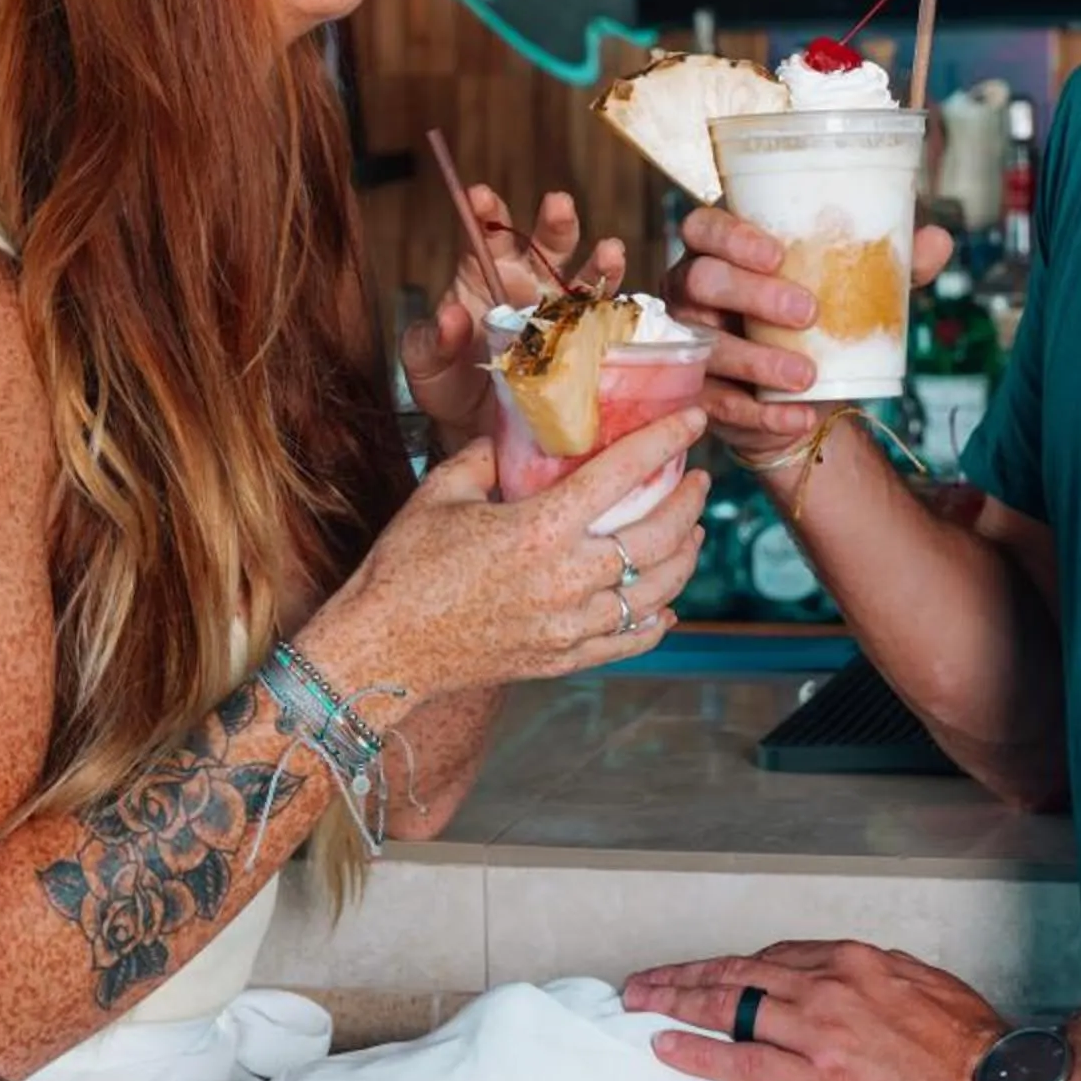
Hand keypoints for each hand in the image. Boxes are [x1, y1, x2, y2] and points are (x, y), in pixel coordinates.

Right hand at [306, 414, 709, 701]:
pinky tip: (665, 603)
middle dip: (689, 501)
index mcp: (539, 528)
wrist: (384, 649)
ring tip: (691, 532)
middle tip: (697, 480)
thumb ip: (486, 458)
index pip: (623, 474)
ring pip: (656, 591)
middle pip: (658, 536)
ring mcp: (570, 624)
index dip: (665, 441)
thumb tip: (514, 437)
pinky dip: (656, 619)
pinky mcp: (564, 658)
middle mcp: (566, 578)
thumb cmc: (404, 567)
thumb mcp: (440, 493)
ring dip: (684, 557)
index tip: (694, 421)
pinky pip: (631, 640)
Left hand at [399, 187, 628, 451]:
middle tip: (559, 205)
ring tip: (611, 250)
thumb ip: (429, 342)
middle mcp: (527, 286)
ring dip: (600, 262)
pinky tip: (625, 304)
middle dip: (555, 224)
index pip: (485, 238)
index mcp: (484, 277)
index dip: (486, 213)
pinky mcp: (585, 346)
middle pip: (546, 246)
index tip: (481, 196)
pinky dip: (618, 314)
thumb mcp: (426, 368)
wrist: (481, 433)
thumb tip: (449, 316)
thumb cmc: (450, 387)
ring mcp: (561, 315)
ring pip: (585, 279)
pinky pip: (606, 325)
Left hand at [621, 940, 1017, 1080]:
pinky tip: (669, 1047)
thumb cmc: (979, 1052)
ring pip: (731, 1007)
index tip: (701, 972)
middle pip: (739, 973)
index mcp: (859, 962)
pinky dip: (699, 1053)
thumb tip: (857, 978)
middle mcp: (833, 986)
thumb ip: (883, 978)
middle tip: (644, 982)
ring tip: (640, 1005)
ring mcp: (823, 1032)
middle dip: (684, 976)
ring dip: (676, 1004)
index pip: (773, 957)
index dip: (728, 965)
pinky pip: (743, 1063)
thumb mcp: (929, 989)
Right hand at [663, 207, 954, 461]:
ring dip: (758, 361)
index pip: (704, 227)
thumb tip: (937, 241)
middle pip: (700, 280)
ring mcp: (690, 345)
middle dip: (753, 294)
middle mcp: (693, 292)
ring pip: (706, 346)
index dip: (731, 235)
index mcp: (722, 251)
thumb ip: (891, 266)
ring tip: (808, 377)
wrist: (806, 396)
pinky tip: (800, 416)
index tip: (777, 253)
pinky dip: (762, 415)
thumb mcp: (855, 291)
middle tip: (810, 313)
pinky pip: (718, 405)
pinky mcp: (698, 395)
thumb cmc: (820, 323)